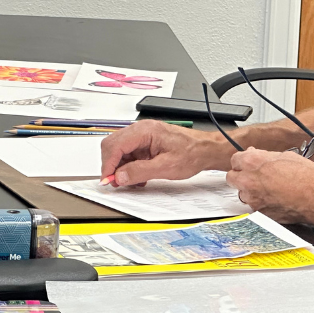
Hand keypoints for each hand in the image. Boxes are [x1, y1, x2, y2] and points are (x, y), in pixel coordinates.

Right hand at [101, 120, 230, 186]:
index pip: (114, 145)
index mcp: (145, 131)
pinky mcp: (146, 143)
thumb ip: (140, 171)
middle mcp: (141, 130)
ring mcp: (143, 135)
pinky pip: (129, 154)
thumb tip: (119, 176)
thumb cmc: (192, 153)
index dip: (108, 165)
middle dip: (112, 166)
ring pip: (119, 151)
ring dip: (121, 168)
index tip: (107, 180)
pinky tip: (138, 176)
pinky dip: (129, 166)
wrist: (206, 150)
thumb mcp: (165, 167)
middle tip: (116, 182)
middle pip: (112, 146)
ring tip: (131, 181)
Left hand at [226, 147, 313, 223]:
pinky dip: (260, 203)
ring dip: (249, 190)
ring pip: (242, 193)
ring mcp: (253, 199)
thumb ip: (265, 156)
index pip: (235, 159)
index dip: (243, 161)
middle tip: (253, 175)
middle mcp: (248, 181)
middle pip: (231, 177)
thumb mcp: (286, 156)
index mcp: (253, 162)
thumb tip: (257, 156)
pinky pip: (253, 206)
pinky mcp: (260, 213)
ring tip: (267, 188)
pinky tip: (274, 199)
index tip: (247, 162)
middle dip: (240, 175)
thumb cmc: (307, 177)